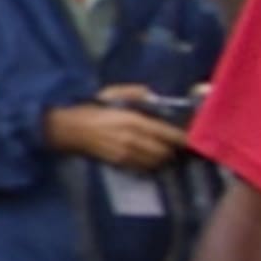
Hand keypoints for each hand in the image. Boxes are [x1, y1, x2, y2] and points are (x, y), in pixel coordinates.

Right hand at [43, 103, 187, 171]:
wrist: (67, 129)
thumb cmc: (89, 109)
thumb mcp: (110, 93)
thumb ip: (134, 93)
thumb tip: (154, 96)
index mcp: (133, 120)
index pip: (168, 133)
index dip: (183, 137)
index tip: (193, 137)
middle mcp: (133, 140)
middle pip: (165, 151)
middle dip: (174, 149)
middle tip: (180, 144)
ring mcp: (126, 154)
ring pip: (156, 161)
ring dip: (164, 158)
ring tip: (166, 151)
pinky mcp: (119, 164)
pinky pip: (143, 167)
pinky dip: (151, 163)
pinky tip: (150, 157)